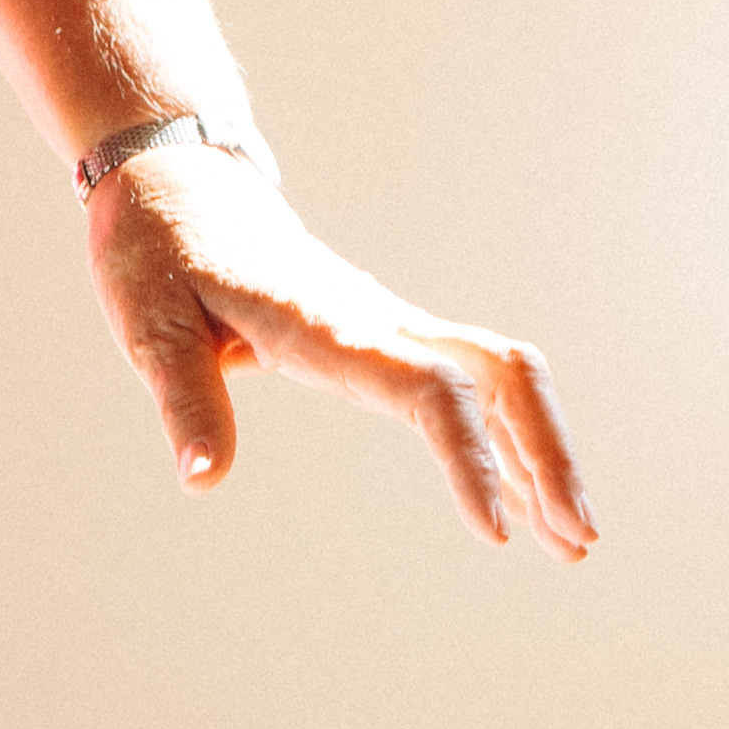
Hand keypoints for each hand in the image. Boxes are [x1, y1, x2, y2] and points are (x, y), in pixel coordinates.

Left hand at [88, 145, 593, 555]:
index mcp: (326, 324)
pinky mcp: (387, 334)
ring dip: (542, 452)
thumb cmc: (157, 256)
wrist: (178, 185)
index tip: (496, 532)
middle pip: (502, 374)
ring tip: (569, 541)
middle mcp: (377, 320)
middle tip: (577, 542)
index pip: (428, 389)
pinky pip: (471, 382)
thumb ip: (185, 403)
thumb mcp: (151, 329)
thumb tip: (202, 480)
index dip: (469, 458)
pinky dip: (504, 440)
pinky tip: (519, 498)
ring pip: (502, 376)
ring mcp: (391, 323)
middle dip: (547, 455)